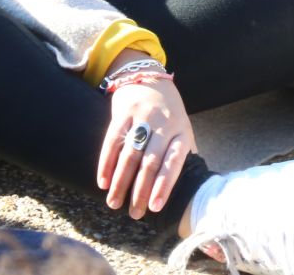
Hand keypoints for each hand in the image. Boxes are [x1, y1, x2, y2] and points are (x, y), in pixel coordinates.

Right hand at [95, 61, 193, 220]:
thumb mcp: (182, 128)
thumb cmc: (168, 113)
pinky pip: (113, 141)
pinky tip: (103, 182)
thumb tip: (190, 186)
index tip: (155, 207)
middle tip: (134, 214)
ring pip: (130, 154)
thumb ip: (183, 153)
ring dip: (120, 182)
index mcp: (182, 131)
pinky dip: (106, 163)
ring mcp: (143, 116)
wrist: (148, 78)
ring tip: (114, 203)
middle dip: (140, 191)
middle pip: (150, 162)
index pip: (174, 162)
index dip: (164, 185)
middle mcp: (164, 123)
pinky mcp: (123, 112)